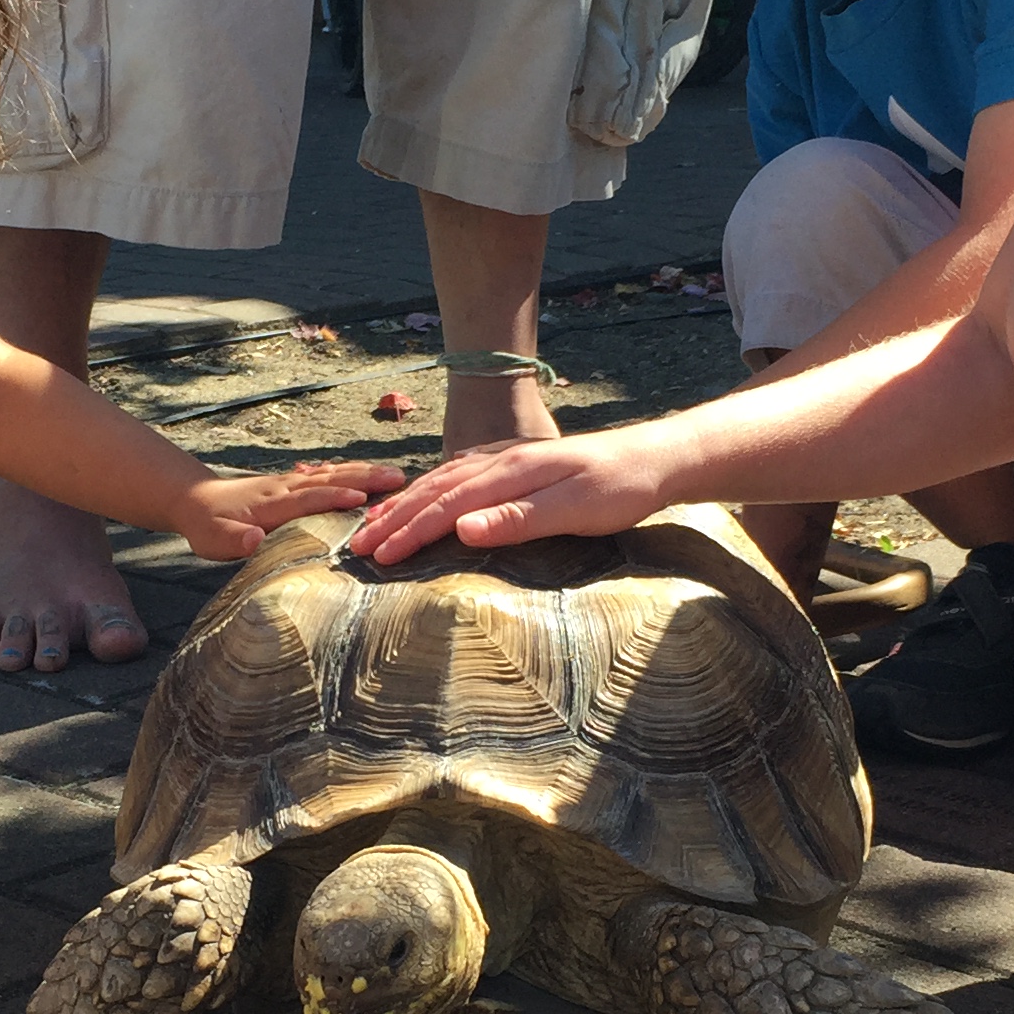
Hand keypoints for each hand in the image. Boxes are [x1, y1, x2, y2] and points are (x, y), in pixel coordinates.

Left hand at [172, 457, 404, 561]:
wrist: (196, 500)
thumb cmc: (208, 526)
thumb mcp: (214, 540)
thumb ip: (235, 541)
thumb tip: (255, 540)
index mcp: (272, 505)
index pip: (309, 499)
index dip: (335, 500)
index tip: (365, 502)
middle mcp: (286, 488)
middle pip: (330, 480)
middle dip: (365, 479)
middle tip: (398, 479)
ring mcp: (291, 483)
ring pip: (333, 474)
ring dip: (364, 473)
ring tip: (395, 474)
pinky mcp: (293, 483)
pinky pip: (328, 475)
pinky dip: (350, 472)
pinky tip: (368, 474)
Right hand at [345, 425, 678, 565]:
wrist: (656, 456)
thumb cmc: (622, 488)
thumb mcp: (575, 509)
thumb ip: (518, 519)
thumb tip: (460, 529)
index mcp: (511, 473)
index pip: (446, 506)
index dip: (408, 533)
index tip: (378, 557)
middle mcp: (502, 460)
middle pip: (434, 490)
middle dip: (392, 520)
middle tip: (356, 548)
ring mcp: (508, 458)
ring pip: (442, 480)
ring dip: (405, 504)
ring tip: (374, 524)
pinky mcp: (518, 463)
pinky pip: (460, 474)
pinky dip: (431, 489)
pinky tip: (423, 496)